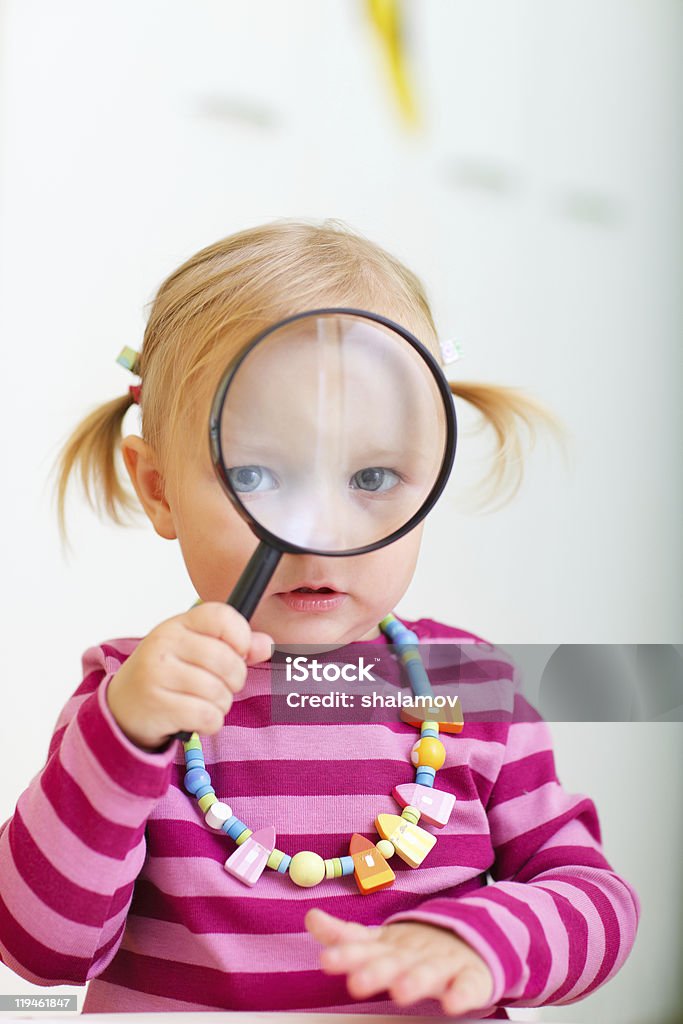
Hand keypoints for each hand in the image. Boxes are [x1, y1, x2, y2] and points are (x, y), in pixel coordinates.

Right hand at [106, 602, 272, 750]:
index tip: (239, 653)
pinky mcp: (157, 705)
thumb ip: (236, 645)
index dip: (241, 637)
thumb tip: (267, 645)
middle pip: (228, 661)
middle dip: (235, 680)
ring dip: (221, 704)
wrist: (123, 706)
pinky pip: (208, 716)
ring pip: (220, 692)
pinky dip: (210, 723)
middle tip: (220, 685)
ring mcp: (158, 674)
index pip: (222, 616)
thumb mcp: (197, 650)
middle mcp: (164, 643)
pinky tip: (196, 718)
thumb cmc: (168, 674)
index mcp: (178, 623)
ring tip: (203, 702)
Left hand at [305, 907, 493, 1016]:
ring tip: (400, 992)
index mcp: (389, 946)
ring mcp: (443, 963)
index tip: (327, 961)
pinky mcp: (470, 975)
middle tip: (358, 983)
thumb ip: (345, 936)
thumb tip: (310, 917)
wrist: (470, 938)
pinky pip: (468, 985)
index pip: (364, 948)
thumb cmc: (414, 947)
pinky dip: (462, 993)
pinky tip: (453, 1003)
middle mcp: (413, 953)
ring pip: (428, 973)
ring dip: (415, 981)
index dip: (346, 954)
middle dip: (376, 971)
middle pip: (393, 961)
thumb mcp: (379, 942)